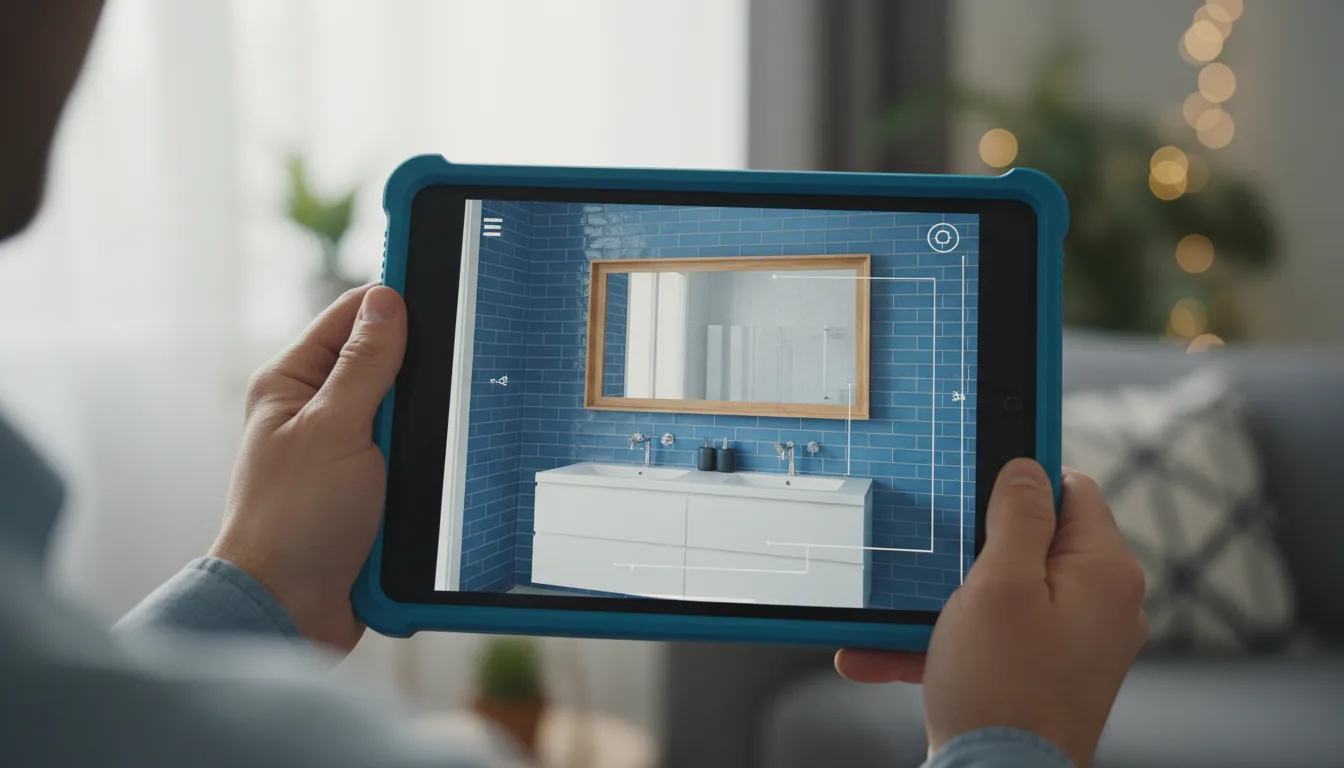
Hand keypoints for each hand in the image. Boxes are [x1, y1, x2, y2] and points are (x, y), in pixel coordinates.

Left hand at [210, 284, 405, 654]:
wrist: (292, 610)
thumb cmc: (293, 522)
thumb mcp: (336, 429)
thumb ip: (365, 364)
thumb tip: (387, 302)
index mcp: (291, 383)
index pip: (350, 316)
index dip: (394, 307)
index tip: (441, 300)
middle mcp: (314, 411)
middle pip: (386, 365)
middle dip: (417, 378)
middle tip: (435, 393)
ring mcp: (342, 450)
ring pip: (404, 415)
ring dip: (421, 429)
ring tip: (426, 446)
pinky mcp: (367, 488)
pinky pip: (410, 458)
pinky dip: (423, 464)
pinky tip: (436, 474)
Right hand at [835, 460, 1146, 767]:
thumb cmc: (1002, 690)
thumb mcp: (999, 583)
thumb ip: (1017, 516)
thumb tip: (1027, 469)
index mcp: (1105, 571)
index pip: (1069, 488)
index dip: (1019, 479)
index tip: (977, 471)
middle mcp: (1104, 603)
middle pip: (1032, 541)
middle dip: (969, 550)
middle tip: (932, 557)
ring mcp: (1078, 640)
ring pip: (1004, 592)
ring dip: (945, 601)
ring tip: (893, 616)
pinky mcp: (1050, 671)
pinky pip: (997, 635)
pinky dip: (950, 639)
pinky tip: (889, 653)